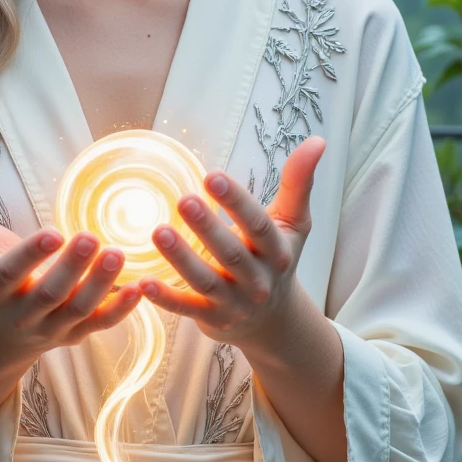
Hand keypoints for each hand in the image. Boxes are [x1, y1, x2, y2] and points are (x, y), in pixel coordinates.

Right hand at [0, 198, 140, 370]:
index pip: (11, 273)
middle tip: (92, 237)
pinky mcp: (77, 334)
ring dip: (101, 286)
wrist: (1, 332)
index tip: (51, 232)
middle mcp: (24, 314)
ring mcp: (52, 328)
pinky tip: (141, 287)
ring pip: (78, 310)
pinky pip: (101, 325)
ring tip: (118, 254)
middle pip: (49, 294)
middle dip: (72, 268)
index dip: (30, 256)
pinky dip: (122, 310)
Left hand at [138, 135, 325, 352]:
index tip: (212, 177)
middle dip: (207, 228)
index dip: (236, 202)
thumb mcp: (293, 223)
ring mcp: (234, 303)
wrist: (274, 321)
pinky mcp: (212, 320)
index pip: (258, 225)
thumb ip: (299, 183)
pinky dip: (165, 299)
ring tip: (158, 232)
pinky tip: (143, 282)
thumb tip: (318, 140)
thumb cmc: (277, 259)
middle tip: (183, 200)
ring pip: (205, 281)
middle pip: (231, 254)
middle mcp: (258, 280)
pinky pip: (186, 309)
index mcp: (277, 251)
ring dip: (181, 259)